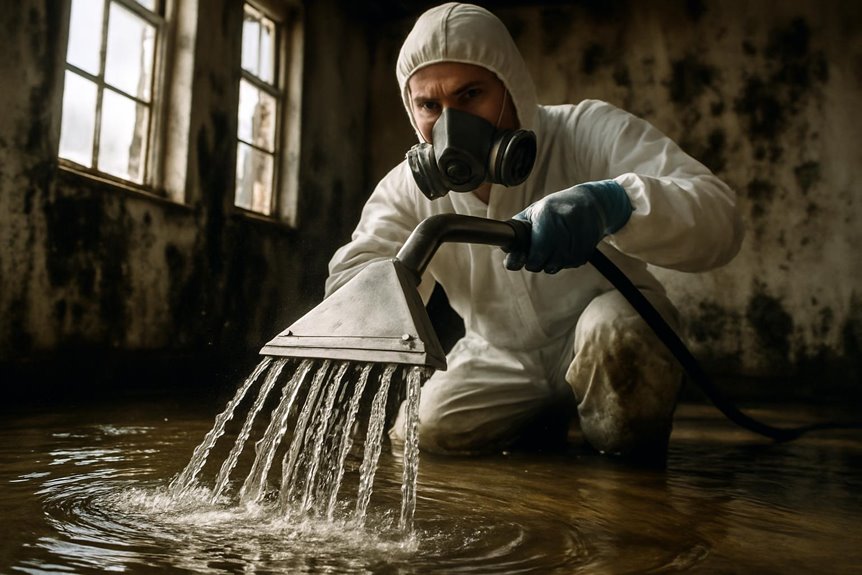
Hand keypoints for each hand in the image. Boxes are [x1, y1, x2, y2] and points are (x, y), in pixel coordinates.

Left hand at [504, 180, 631, 272]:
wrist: (594, 205)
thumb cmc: (557, 207)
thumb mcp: (536, 210)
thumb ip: (518, 227)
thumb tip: (504, 248)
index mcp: (546, 217)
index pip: (535, 255)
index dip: (528, 260)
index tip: (524, 257)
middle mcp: (562, 231)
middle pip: (542, 265)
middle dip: (536, 261)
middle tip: (539, 248)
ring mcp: (576, 244)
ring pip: (554, 267)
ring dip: (549, 261)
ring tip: (553, 245)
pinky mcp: (585, 253)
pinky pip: (567, 266)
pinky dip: (563, 260)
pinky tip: (566, 245)